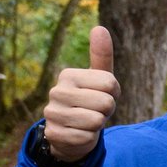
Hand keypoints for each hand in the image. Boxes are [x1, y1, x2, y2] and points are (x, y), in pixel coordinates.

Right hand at [42, 27, 118, 161]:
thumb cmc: (90, 101)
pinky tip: (79, 133)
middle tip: (95, 111)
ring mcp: (52, 113)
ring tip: (87, 121)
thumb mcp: (99, 79)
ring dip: (98, 125)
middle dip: (107, 110)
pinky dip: (89, 138)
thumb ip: (101, 56)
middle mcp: (56, 91)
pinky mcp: (54, 134)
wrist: (72, 132)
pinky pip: (87, 137)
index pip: (110, 83)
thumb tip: (99, 28)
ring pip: (97, 120)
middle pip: (106, 102)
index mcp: (68, 75)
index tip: (102, 95)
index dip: (114, 94)